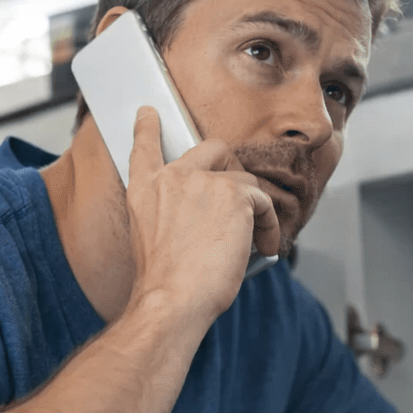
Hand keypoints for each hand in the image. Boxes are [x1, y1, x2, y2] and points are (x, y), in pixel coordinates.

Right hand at [124, 107, 280, 318]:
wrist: (172, 298)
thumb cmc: (165, 283)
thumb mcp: (152, 240)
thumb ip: (172, 216)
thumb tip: (206, 221)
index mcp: (145, 190)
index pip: (144, 148)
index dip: (148, 128)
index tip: (150, 113)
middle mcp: (173, 178)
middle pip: (213, 148)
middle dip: (232, 166)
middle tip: (240, 198)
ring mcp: (204, 182)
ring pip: (245, 182)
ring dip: (254, 211)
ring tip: (252, 242)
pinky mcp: (235, 195)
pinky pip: (264, 202)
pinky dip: (268, 226)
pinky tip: (262, 247)